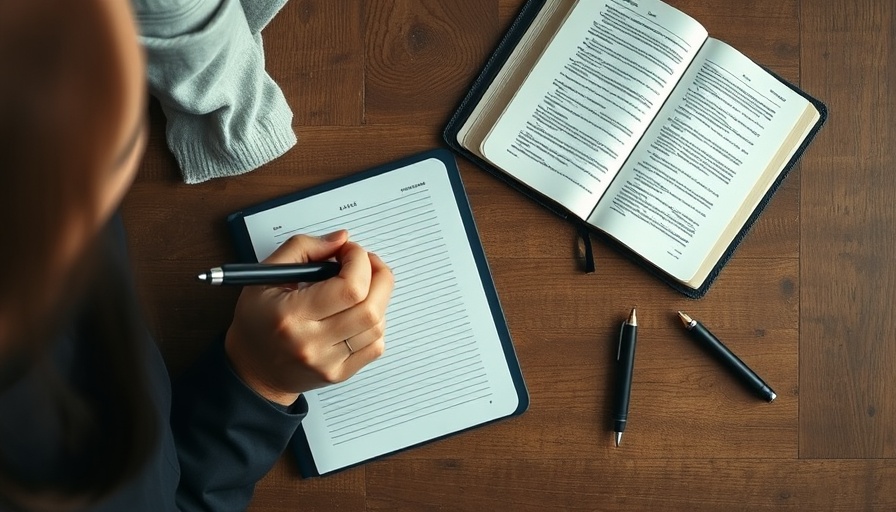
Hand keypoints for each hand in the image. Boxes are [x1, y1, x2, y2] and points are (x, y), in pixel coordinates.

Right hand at [224, 230, 393, 404]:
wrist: (253, 369)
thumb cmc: (258, 320)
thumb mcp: (266, 275)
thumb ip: (303, 248)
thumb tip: (341, 239)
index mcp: (291, 315)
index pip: (349, 288)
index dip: (359, 261)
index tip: (349, 251)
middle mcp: (312, 343)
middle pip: (371, 307)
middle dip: (378, 275)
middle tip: (366, 263)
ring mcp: (329, 363)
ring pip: (377, 325)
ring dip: (378, 298)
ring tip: (360, 287)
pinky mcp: (340, 374)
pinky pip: (376, 346)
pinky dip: (375, 324)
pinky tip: (358, 313)